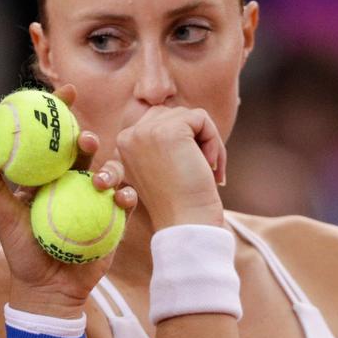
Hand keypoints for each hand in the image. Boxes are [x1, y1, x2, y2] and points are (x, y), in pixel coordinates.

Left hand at [0, 85, 138, 317]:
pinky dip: (125, 196)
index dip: (63, 109)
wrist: (48, 290)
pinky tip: (120, 199)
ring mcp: (96, 198)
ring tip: (97, 181)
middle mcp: (73, 180)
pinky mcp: (114, 218)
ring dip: (109, 169)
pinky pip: (125, 201)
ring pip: (111, 171)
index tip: (66, 92)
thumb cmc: (21, 252)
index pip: (56, 136)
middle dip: (90, 136)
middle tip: (84, 139)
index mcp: (48, 173)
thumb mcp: (3, 217)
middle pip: (87, 149)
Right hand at [115, 106, 226, 230]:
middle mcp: (129, 135)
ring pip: (190, 116)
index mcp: (124, 143)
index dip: (184, 141)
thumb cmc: (180, 201)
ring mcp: (146, 132)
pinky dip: (214, 140)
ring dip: (208, 141)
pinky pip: (201, 118)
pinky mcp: (169, 131)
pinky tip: (209, 166)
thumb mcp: (162, 166)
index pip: (161, 120)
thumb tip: (191, 116)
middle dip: (196, 137)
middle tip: (204, 167)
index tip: (187, 170)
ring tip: (207, 168)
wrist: (185, 223)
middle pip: (175, 114)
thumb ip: (163, 139)